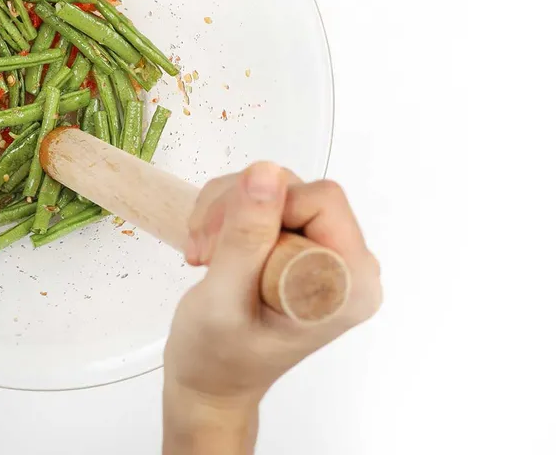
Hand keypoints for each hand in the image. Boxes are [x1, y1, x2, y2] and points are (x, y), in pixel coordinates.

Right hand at [163, 163, 381, 451]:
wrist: (210, 383)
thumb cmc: (217, 358)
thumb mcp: (224, 299)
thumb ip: (246, 237)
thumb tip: (265, 173)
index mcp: (351, 283)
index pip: (321, 200)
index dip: (267, 211)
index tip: (229, 248)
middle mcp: (348, 264)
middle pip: (295, 189)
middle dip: (238, 210)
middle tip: (206, 252)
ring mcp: (323, 253)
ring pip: (272, 188)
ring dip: (225, 212)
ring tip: (203, 255)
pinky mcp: (299, 245)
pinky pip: (263, 200)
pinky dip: (226, 215)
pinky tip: (211, 249)